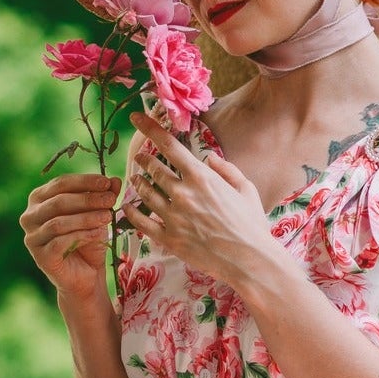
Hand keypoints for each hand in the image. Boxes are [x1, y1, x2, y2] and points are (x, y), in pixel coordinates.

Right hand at [20, 171, 121, 298]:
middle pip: (58, 202)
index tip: (107, 182)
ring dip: (86, 217)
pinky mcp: (41, 257)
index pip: (60, 184)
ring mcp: (32, 238)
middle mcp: (29, 217)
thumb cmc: (88, 240)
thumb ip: (104, 196)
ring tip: (107, 216)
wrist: (86, 276)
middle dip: (87, 199)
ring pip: (58, 222)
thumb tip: (115, 180)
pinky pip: (60, 242)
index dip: (84, 181)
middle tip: (110, 199)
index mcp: (39, 199)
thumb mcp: (97, 213)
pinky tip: (98, 234)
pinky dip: (82, 235)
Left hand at [124, 110, 276, 284]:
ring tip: (135, 179)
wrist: (250, 260)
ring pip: (144, 193)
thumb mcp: (246, 188)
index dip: (149, 128)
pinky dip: (131, 212)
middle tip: (139, 157)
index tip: (136, 117)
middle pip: (153, 168)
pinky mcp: (168, 238)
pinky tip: (127, 207)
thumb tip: (209, 158)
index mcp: (201, 177)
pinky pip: (141, 222)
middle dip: (143, 160)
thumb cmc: (251, 224)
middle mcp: (183, 193)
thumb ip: (226, 169)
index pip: (168, 145)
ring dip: (137, 182)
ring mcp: (173, 217)